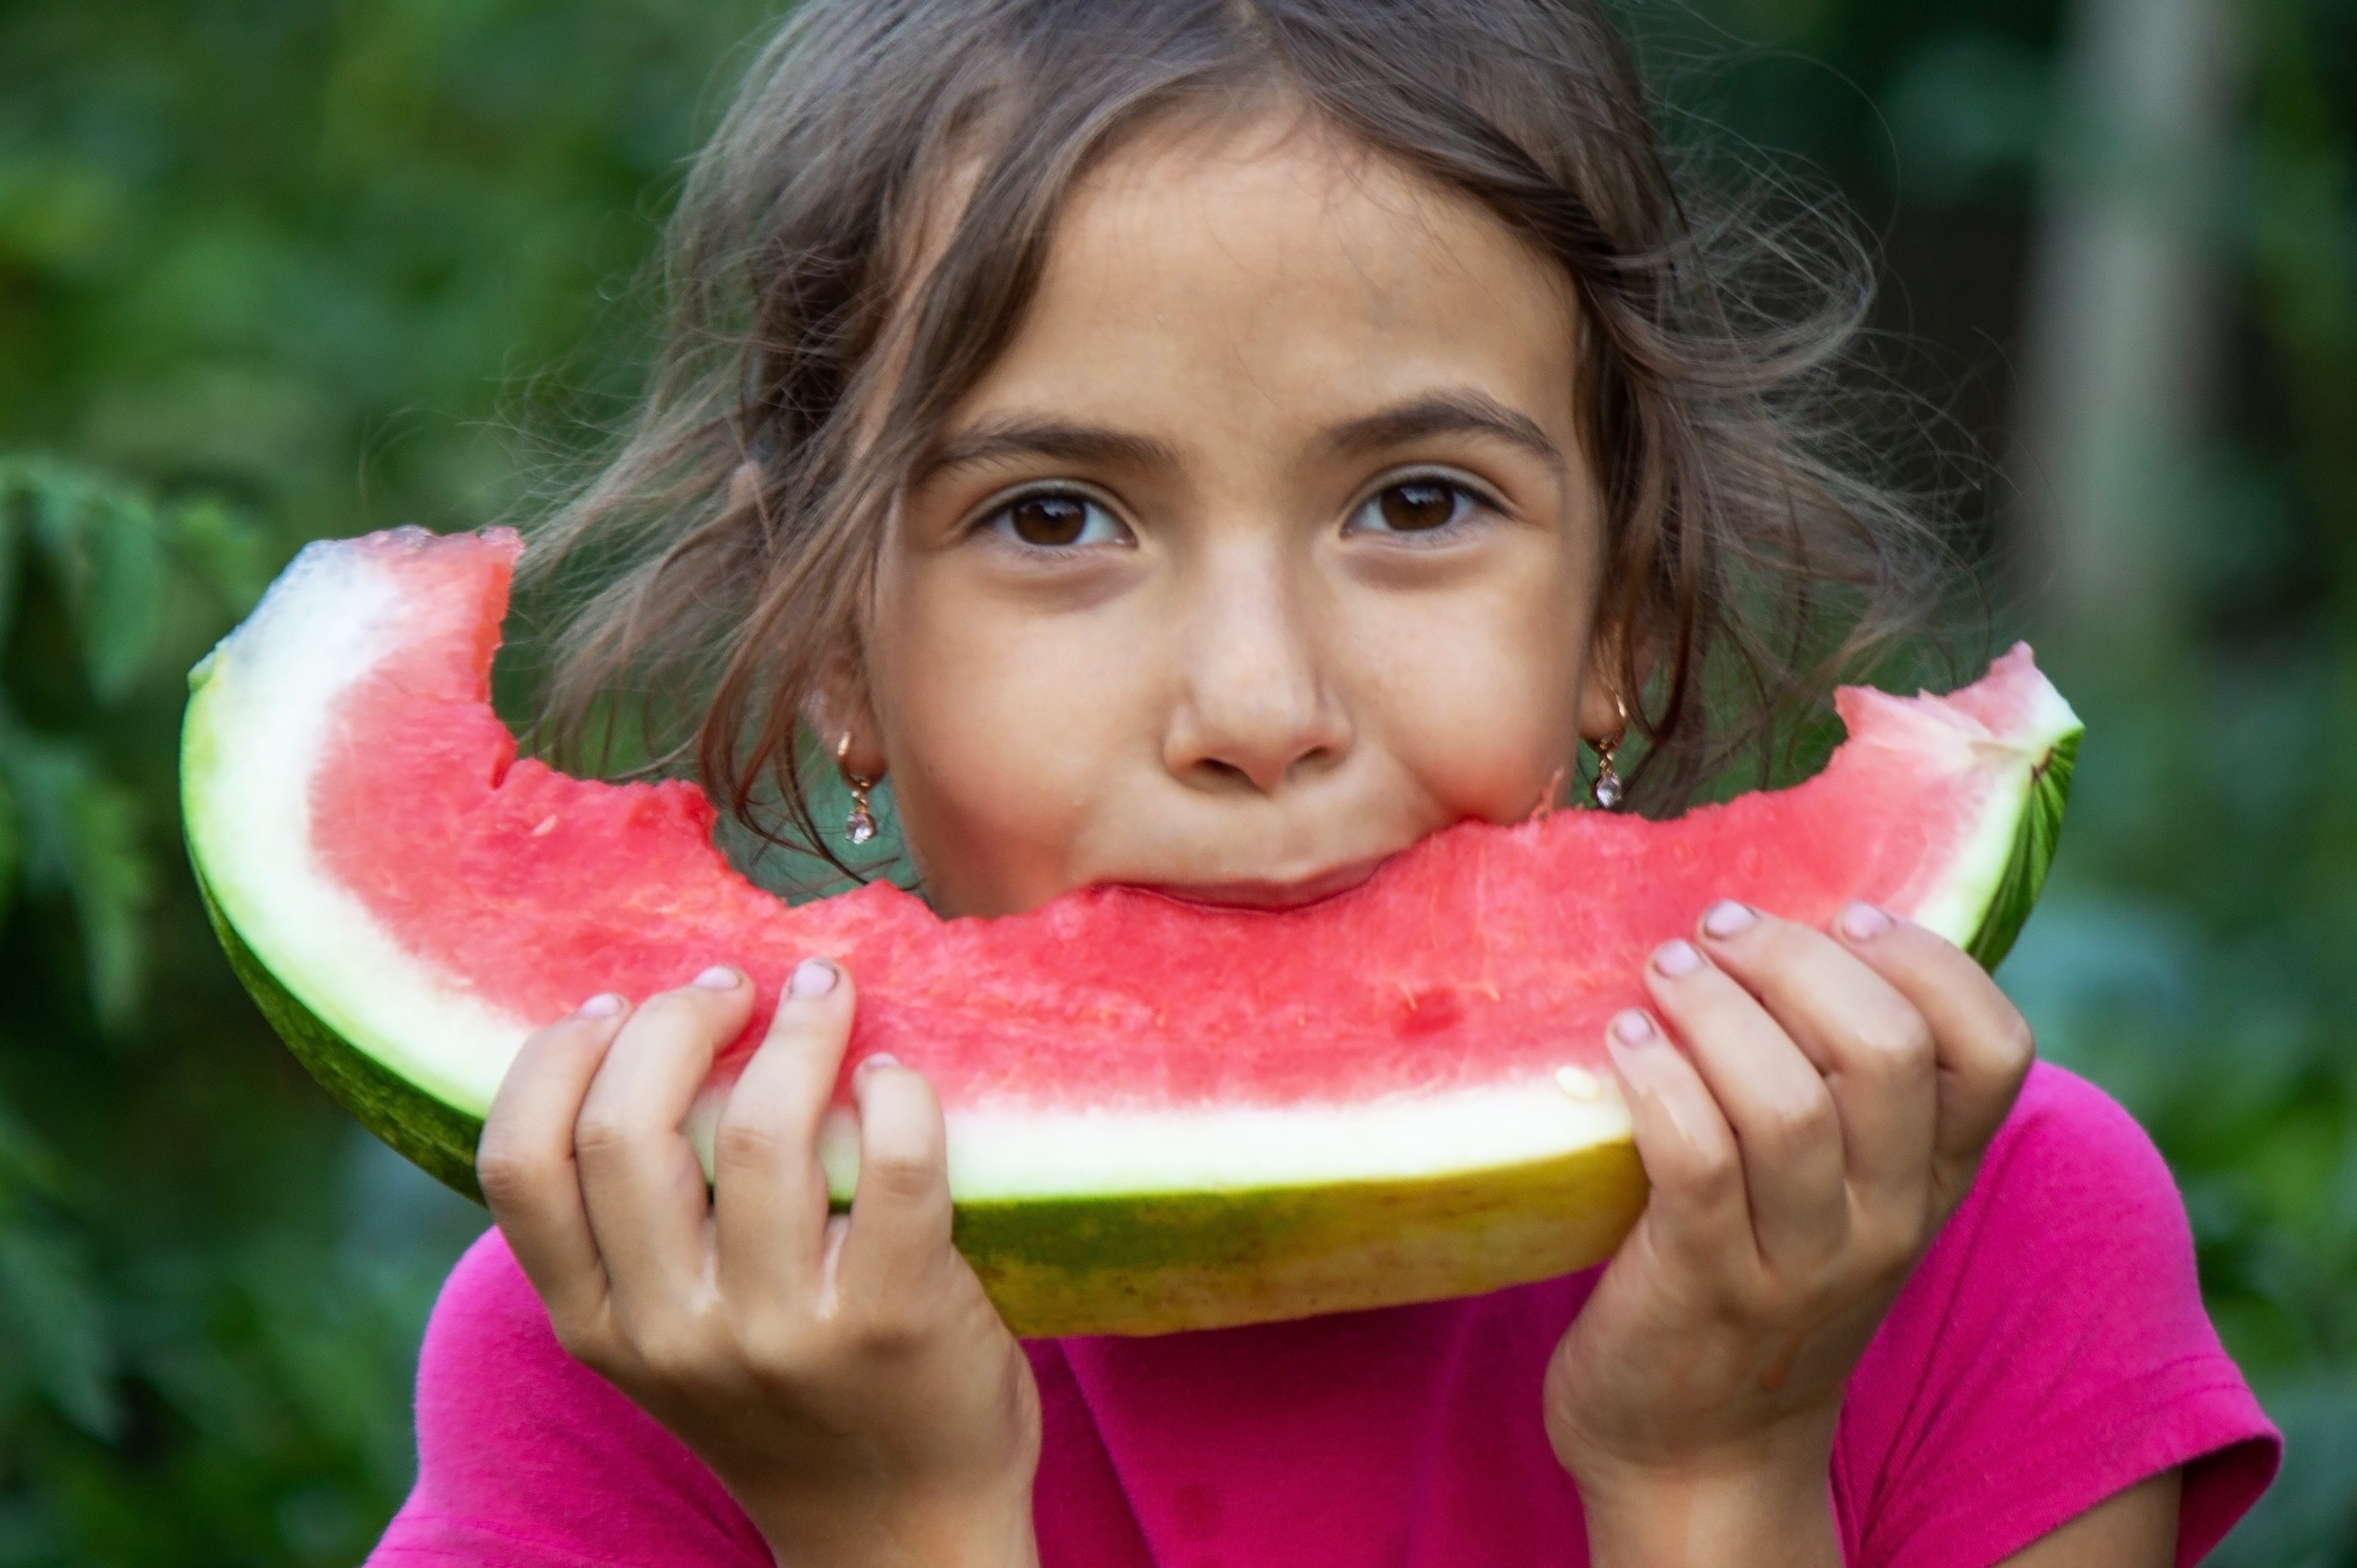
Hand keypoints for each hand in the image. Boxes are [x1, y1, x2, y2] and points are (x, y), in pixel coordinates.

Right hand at [476, 958, 1040, 1567]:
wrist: (903, 1534)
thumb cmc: (789, 1402)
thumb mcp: (669, 1338)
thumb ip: (636, 1233)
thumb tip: (633, 1043)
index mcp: (598, 1328)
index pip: (518, 1166)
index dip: (556, 1059)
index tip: (612, 1004)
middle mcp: (672, 1334)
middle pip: (625, 1128)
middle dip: (674, 1020)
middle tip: (731, 987)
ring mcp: (781, 1334)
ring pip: (757, 1131)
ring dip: (797, 1030)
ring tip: (822, 994)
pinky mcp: (892, 1323)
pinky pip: (889, 1163)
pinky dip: (896, 1093)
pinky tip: (894, 1077)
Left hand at [1544, 902, 2033, 1566]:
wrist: (1693, 1448)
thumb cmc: (1753, 1275)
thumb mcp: (1835, 1188)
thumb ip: (1840, 1082)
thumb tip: (1790, 921)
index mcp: (1932, 1180)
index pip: (1995, 1050)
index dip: (1928, 959)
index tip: (1847, 913)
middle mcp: (1886, 1221)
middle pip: (1886, 1050)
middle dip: (1796, 960)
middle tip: (1719, 928)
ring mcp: (1799, 1262)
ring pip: (1787, 1101)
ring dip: (1715, 1011)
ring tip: (1662, 974)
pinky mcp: (1703, 1287)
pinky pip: (1694, 1158)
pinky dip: (1655, 1079)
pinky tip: (1620, 1042)